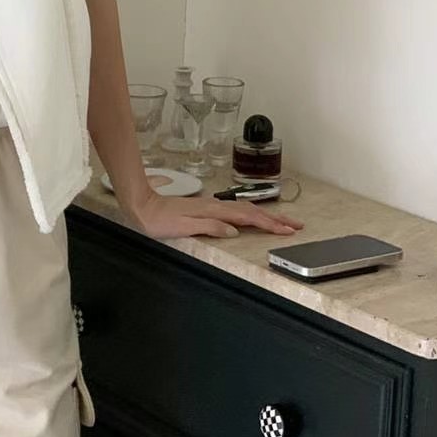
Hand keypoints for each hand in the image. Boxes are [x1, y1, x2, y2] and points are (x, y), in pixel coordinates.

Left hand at [126, 179, 303, 240]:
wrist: (141, 205)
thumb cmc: (158, 220)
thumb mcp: (183, 227)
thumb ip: (209, 227)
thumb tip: (233, 230)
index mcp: (213, 211)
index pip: (248, 218)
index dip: (270, 225)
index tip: (288, 230)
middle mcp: (215, 206)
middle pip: (252, 211)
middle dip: (276, 218)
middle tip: (296, 225)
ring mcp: (211, 206)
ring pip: (245, 209)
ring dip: (265, 215)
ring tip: (281, 221)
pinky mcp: (205, 208)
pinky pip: (236, 210)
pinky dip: (250, 214)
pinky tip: (251, 217)